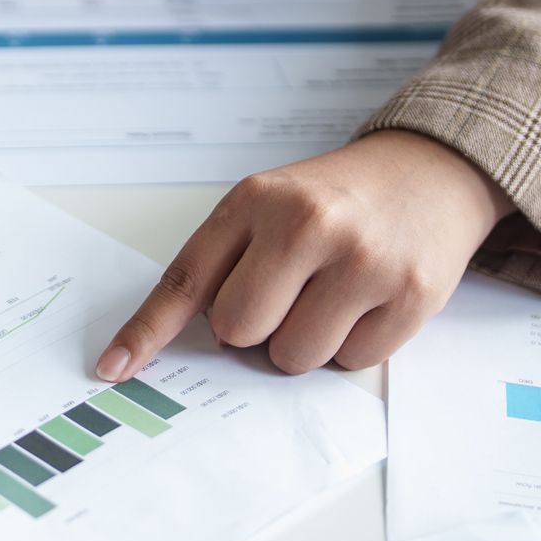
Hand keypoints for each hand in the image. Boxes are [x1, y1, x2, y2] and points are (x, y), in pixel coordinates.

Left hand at [97, 131, 515, 378]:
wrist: (429, 172)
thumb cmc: (333, 199)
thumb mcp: (269, 205)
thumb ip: (226, 261)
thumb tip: (182, 342)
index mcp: (256, 200)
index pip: (187, 280)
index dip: (146, 331)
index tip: (112, 368)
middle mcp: (307, 224)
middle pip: (238, 331)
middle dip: (253, 329)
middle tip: (285, 294)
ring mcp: (362, 260)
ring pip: (293, 357)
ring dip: (304, 342)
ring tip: (331, 293)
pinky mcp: (410, 294)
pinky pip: (351, 362)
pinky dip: (353, 344)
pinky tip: (367, 300)